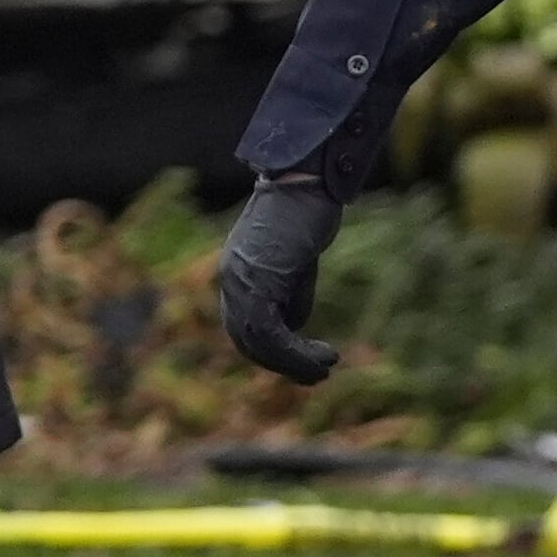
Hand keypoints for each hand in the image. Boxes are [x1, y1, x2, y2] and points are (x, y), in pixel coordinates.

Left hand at [218, 179, 342, 384]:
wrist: (305, 181)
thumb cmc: (306, 212)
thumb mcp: (296, 262)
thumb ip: (290, 294)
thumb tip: (291, 330)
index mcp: (236, 274)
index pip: (243, 327)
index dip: (271, 352)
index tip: (303, 363)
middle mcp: (231, 279)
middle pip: (246, 340)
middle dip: (281, 364)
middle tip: (317, 375)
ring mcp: (242, 281)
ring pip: (259, 342)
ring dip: (294, 363)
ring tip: (326, 367)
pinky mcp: (260, 281)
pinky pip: (273, 333)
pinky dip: (298, 352)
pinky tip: (325, 356)